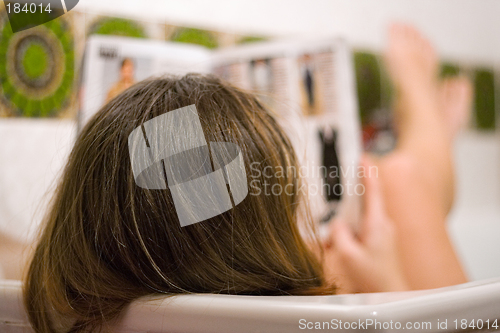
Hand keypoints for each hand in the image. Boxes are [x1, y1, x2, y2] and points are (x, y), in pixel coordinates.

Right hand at [324, 155, 407, 292]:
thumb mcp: (347, 255)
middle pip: (364, 202)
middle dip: (347, 202)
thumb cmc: (374, 278)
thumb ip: (338, 234)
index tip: (362, 156)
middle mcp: (384, 224)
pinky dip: (351, 231)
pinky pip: (363, 228)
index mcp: (377, 223)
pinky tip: (344, 245)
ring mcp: (384, 232)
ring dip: (347, 222)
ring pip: (361, 217)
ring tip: (336, 238)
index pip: (373, 190)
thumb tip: (336, 223)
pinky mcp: (381, 241)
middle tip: (335, 201)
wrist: (390, 295)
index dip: (367, 171)